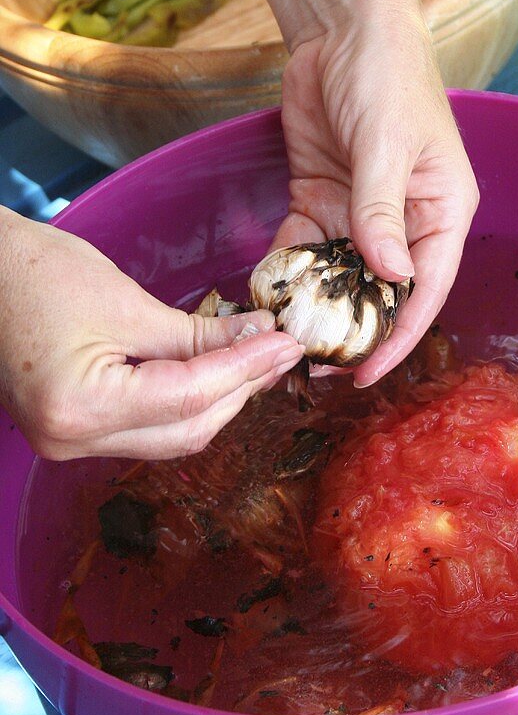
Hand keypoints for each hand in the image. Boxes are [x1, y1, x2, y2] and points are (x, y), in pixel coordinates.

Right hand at [0, 210, 303, 459]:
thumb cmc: (34, 272)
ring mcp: (69, 442)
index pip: (189, 397)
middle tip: (281, 352)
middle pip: (185, 429)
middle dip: (240, 390)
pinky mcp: (73, 429)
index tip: (286, 344)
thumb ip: (198, 334)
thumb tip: (259, 338)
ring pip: (170, 435)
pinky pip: (146, 427)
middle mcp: (71, 440)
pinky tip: (218, 373)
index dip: (246, 369)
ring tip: (259, 360)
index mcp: (80, 408)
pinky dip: (187, 402)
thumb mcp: (127, 302)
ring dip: (219, 399)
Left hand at [273, 0, 478, 386]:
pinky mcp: (322, 198)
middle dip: (351, 330)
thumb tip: (389, 275)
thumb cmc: (387, 75)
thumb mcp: (387, 143)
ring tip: (284, 341)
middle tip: (314, 367)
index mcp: (441, 211)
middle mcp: (405, 221)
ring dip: (315, 306)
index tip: (366, 372)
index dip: (397, 336)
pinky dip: (287, 269)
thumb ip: (382, 210)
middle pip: (380, 292)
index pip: (423, 288)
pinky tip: (267, 294)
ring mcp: (361, 212)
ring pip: (339, 276)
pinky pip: (305, 245)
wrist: (342, 25)